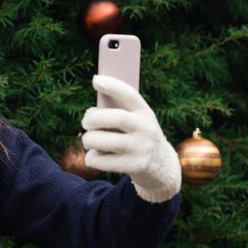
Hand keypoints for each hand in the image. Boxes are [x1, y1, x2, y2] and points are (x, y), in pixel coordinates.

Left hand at [81, 75, 180, 202]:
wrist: (161, 167)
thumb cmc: (137, 136)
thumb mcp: (136, 121)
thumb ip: (117, 113)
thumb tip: (90, 113)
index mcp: (145, 112)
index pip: (130, 94)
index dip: (113, 86)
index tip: (96, 80)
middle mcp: (146, 129)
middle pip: (115, 118)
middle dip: (92, 118)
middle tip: (85, 122)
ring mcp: (141, 148)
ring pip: (103, 141)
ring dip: (88, 140)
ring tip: (89, 140)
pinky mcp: (134, 166)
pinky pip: (101, 160)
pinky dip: (92, 158)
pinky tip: (95, 157)